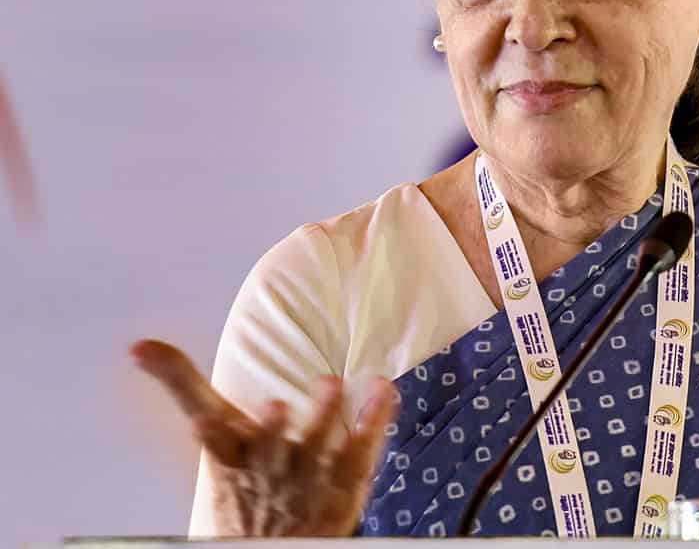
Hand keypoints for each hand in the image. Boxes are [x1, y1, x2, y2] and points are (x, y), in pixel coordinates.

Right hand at [131, 339, 396, 536]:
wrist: (279, 542)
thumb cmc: (247, 478)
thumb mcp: (215, 435)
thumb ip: (184, 385)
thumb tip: (139, 346)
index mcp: (232, 457)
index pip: (213, 439)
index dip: (210, 436)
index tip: (202, 423)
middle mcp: (269, 467)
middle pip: (270, 446)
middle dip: (271, 429)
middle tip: (274, 404)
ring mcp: (310, 476)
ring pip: (317, 447)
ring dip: (322, 415)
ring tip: (328, 384)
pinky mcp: (346, 481)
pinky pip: (364, 447)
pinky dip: (375, 419)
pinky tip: (383, 390)